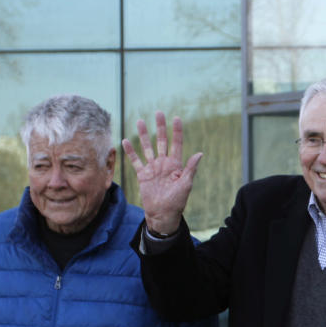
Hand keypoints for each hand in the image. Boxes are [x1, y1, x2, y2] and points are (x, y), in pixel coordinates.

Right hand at [121, 111, 201, 234]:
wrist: (162, 214)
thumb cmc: (177, 202)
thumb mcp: (186, 185)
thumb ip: (190, 168)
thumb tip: (200, 153)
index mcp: (176, 164)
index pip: (176, 143)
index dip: (176, 131)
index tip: (176, 118)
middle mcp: (164, 163)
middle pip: (161, 141)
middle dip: (160, 127)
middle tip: (158, 112)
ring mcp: (153, 168)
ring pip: (147, 147)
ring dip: (143, 135)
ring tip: (139, 121)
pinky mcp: (142, 175)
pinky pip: (135, 161)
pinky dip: (130, 151)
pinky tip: (126, 140)